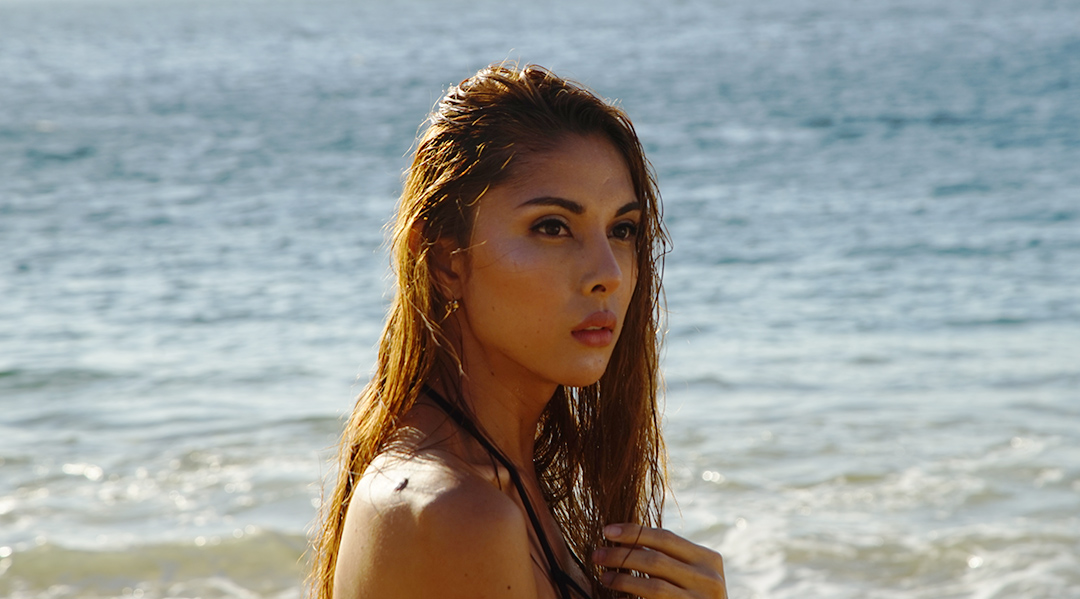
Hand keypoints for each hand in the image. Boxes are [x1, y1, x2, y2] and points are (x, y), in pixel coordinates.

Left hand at [591, 523, 726, 598]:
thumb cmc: (696, 595)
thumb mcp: (691, 572)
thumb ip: (668, 557)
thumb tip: (625, 540)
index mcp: (709, 558)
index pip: (666, 537)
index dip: (634, 532)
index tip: (607, 530)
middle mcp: (709, 579)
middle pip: (656, 559)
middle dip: (621, 555)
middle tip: (597, 554)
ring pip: (653, 585)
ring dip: (623, 579)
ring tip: (603, 576)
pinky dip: (632, 597)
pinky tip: (617, 594)